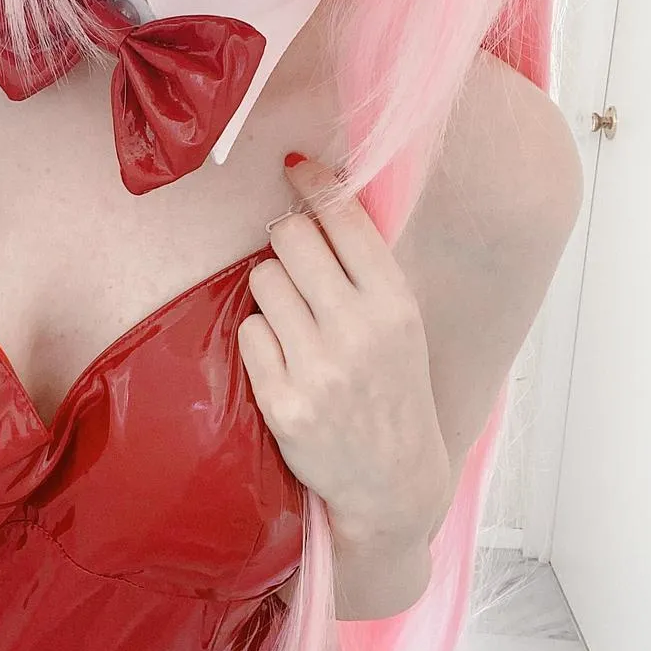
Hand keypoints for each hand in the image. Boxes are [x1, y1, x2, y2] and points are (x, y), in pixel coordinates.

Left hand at [237, 152, 450, 548]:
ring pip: (262, 279)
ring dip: (269, 290)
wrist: (394, 484)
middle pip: (293, 238)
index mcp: (396, 305)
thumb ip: (366, 272)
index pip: (345, 219)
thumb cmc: (394, 394)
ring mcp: (318, 368)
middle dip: (286, 241)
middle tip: (294, 261)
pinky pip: (248, 332)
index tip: (296, 165)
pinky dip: (259, 338)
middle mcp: (359, 331)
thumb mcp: (402, 326)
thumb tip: (321, 199)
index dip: (315, 183)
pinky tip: (282, 359)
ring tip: (293, 320)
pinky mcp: (282, 402)